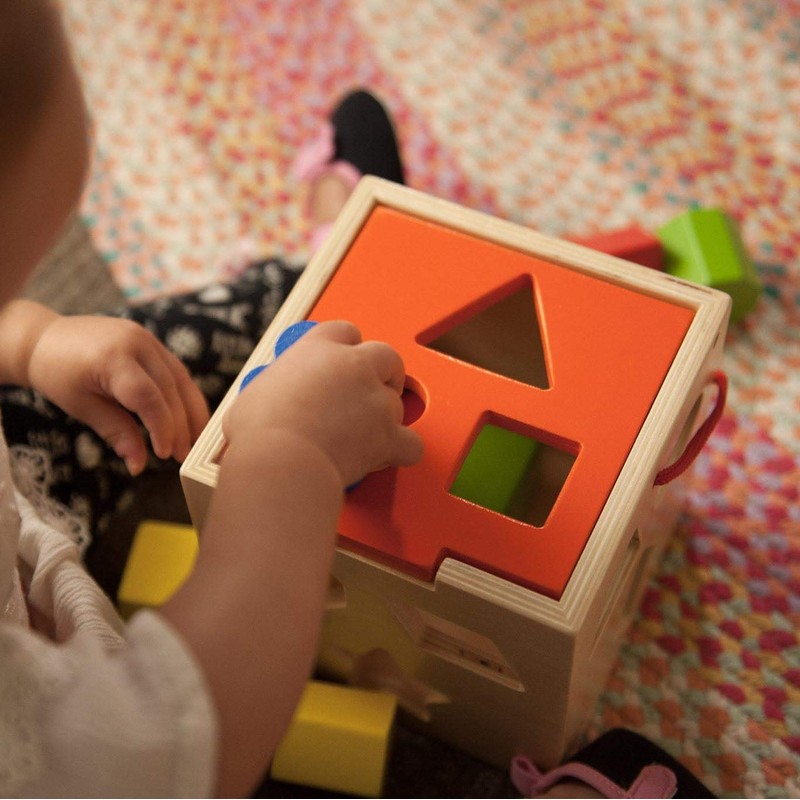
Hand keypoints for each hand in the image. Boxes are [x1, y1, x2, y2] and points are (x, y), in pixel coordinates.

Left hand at [27, 315, 208, 474]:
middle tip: (183, 455)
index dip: (162, 428)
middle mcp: (136, 342)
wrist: (45, 338)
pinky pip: (176, 370)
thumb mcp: (82, 407)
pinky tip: (189, 418)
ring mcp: (147, 338)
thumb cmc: (57, 374)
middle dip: (180, 425)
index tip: (165, 453)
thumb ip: (116, 432)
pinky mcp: (152, 341)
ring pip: (181, 379)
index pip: (147, 397)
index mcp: (112, 358)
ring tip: (195, 440)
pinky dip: (184, 396)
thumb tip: (138, 465)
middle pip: (170, 389)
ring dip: (192, 411)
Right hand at [224, 321, 423, 487]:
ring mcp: (376, 400)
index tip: (341, 365)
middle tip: (369, 392)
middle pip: (386, 356)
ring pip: (397, 402)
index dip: (346, 348)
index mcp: (318, 349)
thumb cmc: (259, 432)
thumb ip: (275, 390)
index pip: (344, 332)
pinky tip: (388, 456)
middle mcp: (354, 366)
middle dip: (384, 373)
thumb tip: (269, 404)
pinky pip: (412, 441)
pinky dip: (402, 451)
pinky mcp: (389, 434)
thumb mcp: (254, 394)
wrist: (281, 461)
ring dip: (384, 418)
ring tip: (361, 437)